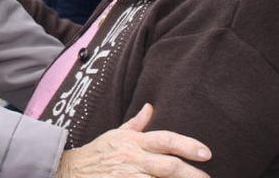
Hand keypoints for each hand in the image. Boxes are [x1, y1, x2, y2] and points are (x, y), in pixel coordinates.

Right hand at [56, 104, 210, 177]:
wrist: (71, 171)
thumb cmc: (97, 153)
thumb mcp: (116, 134)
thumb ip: (137, 124)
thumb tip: (150, 107)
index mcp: (135, 142)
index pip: (166, 139)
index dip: (188, 145)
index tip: (206, 153)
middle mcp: (134, 158)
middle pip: (168, 166)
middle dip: (191, 174)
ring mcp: (128, 176)